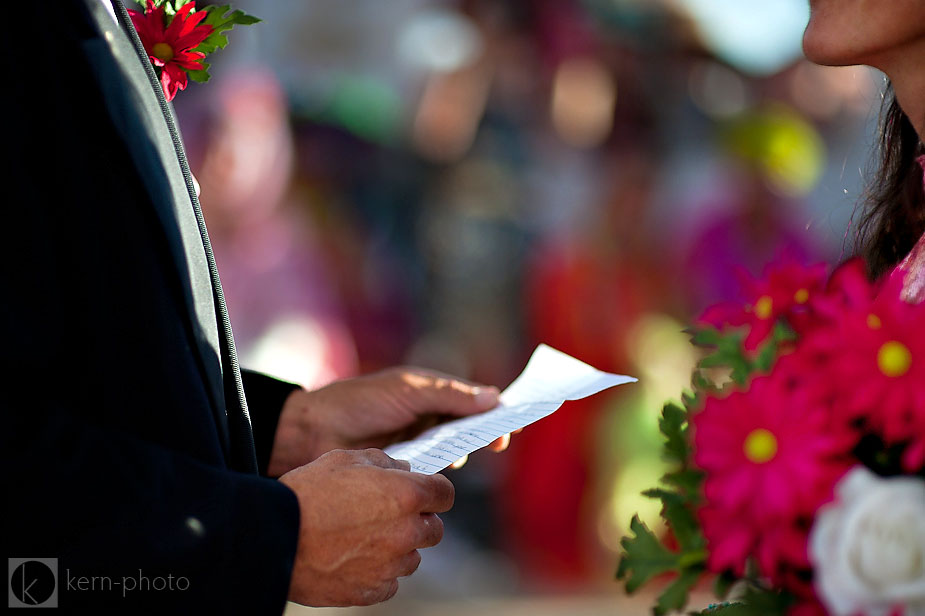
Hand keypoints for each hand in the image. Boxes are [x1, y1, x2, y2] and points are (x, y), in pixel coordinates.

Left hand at [267, 367, 503, 475]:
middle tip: (500, 442)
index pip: (471, 398)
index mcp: (428, 391)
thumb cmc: (359, 402)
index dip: (495, 408)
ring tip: (462, 453)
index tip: (519, 418)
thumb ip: (450, 395)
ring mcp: (416, 441)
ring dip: (463, 450)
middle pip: (468, 425)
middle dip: (486, 431)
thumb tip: (495, 397)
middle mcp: (425, 416)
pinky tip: (444, 468)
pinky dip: (443, 468)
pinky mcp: (405, 466)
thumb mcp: (408, 391)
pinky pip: (434, 468)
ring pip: (454, 448)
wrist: (312, 432)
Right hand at [280, 448, 452, 605]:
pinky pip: (389, 582)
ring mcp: (390, 565)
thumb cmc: (307, 494)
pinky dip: (378, 573)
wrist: (273, 537)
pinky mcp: (372, 590)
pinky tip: (354, 559)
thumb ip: (383, 462)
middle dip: (418, 521)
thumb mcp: (345, 459)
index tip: (424, 492)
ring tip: (364, 537)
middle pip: (435, 530)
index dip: (434, 491)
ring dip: (398, 548)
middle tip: (389, 515)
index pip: (445, 494)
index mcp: (405, 495)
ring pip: (412, 557)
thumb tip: (403, 470)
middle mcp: (405, 532)